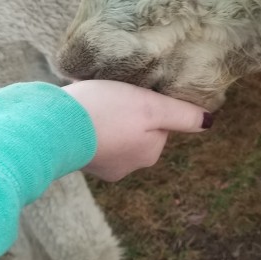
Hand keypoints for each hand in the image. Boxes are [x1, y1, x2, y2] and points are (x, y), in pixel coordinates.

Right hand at [62, 80, 212, 180]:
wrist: (51, 126)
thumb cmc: (106, 112)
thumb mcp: (152, 107)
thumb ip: (182, 115)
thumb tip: (209, 123)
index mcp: (149, 155)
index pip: (159, 122)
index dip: (148, 103)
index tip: (134, 93)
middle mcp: (128, 166)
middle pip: (138, 127)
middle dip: (128, 111)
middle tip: (112, 95)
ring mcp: (101, 166)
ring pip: (114, 131)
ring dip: (107, 116)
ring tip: (95, 103)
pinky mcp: (78, 158)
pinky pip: (92, 135)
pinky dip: (89, 123)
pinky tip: (80, 113)